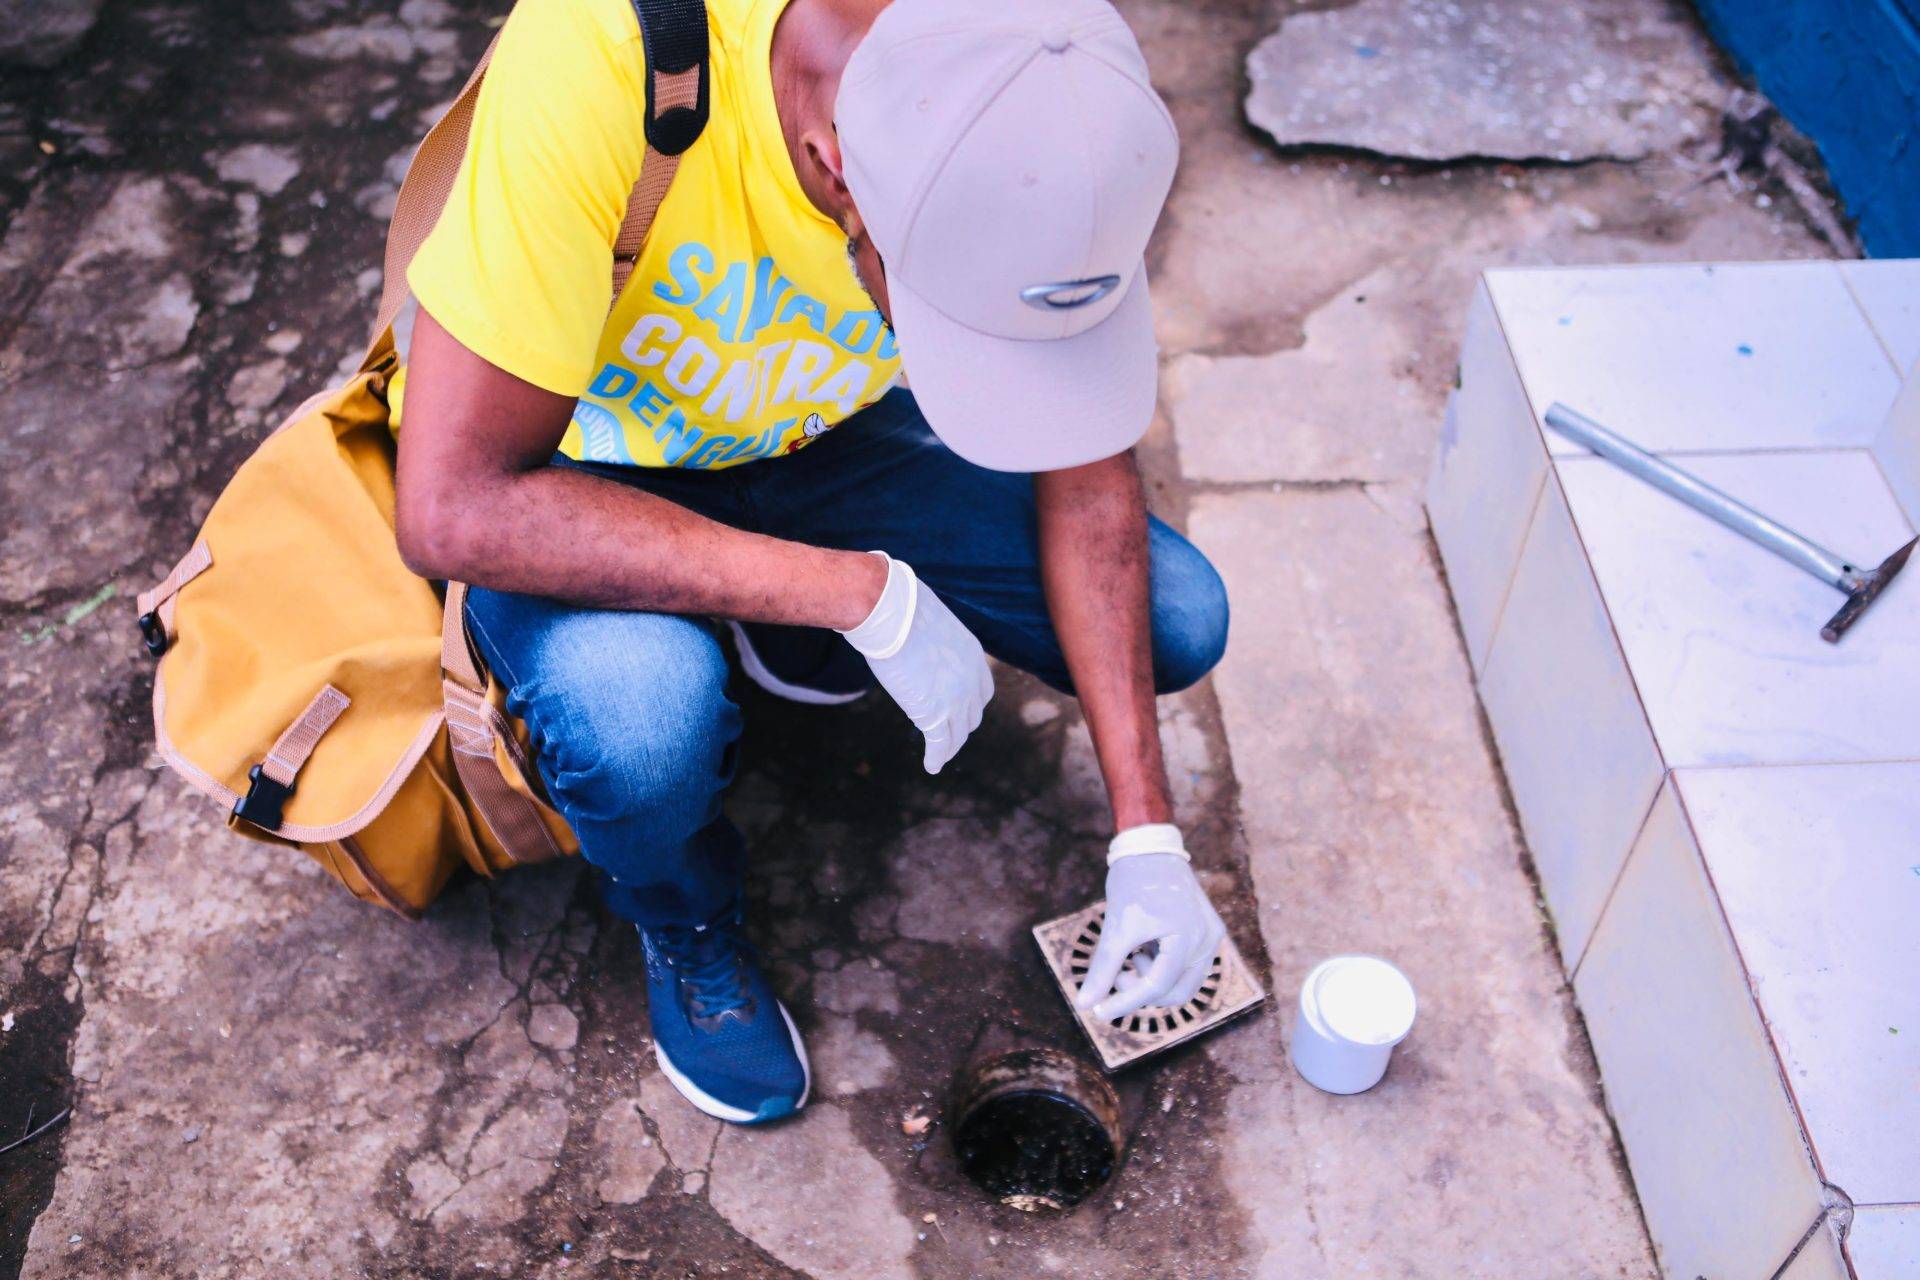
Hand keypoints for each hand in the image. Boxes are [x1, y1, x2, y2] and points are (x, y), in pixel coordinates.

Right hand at [838, 552, 993, 773]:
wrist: (891, 611)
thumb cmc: (900, 607)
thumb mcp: (928, 621)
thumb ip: (931, 637)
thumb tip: (912, 631)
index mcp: (973, 655)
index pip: (982, 691)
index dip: (972, 704)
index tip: (960, 710)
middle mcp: (970, 679)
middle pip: (972, 714)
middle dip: (962, 725)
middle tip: (949, 734)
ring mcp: (954, 698)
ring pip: (958, 733)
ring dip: (950, 746)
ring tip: (941, 755)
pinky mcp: (933, 712)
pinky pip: (939, 744)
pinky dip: (937, 758)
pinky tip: (932, 766)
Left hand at [1074, 825, 1225, 1020]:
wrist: (1151, 848)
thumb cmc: (1133, 882)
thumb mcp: (1116, 926)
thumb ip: (1103, 968)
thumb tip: (1084, 1005)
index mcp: (1188, 937)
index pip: (1157, 987)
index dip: (1125, 1002)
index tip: (1098, 1012)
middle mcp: (1207, 941)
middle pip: (1176, 993)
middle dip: (1140, 991)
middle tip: (1116, 975)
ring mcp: (1211, 937)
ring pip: (1182, 983)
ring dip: (1152, 979)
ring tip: (1131, 953)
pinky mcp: (1206, 933)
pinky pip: (1186, 966)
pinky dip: (1162, 966)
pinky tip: (1144, 947)